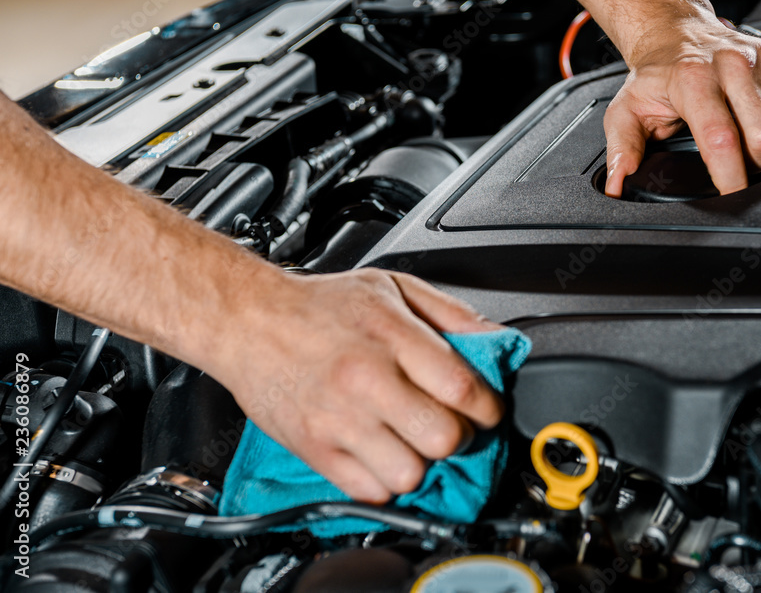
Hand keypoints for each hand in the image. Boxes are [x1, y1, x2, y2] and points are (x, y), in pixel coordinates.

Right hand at [206, 268, 503, 503]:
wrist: (247, 319)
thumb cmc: (320, 305)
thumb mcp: (392, 287)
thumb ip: (450, 313)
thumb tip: (497, 341)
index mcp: (390, 336)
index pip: (463, 389)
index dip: (487, 406)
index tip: (485, 409)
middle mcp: (366, 380)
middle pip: (444, 438)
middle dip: (458, 435)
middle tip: (448, 424)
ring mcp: (338, 420)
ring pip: (411, 474)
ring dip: (421, 462)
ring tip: (412, 441)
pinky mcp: (315, 449)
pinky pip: (370, 490)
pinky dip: (384, 480)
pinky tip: (383, 453)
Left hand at [603, 17, 760, 196]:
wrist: (677, 32)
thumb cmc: (657, 76)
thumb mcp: (627, 111)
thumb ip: (623, 150)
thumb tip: (620, 184)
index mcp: (693, 79)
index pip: (722, 137)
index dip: (732, 175)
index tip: (731, 194)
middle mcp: (734, 63)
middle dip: (756, 162)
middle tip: (738, 158)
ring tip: (756, 134)